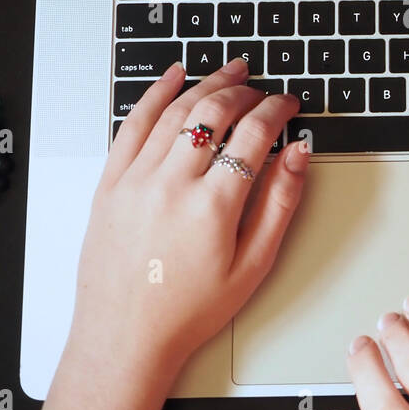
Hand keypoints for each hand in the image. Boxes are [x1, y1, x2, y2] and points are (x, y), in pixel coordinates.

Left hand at [67, 58, 307, 379]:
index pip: (254, 134)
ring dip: (206, 84)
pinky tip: (173, 78)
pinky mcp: (110, 184)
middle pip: (213, 113)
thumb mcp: (252, 265)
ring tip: (229, 71)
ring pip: (175, 111)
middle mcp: (171, 185)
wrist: (124, 338)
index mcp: (212, 206)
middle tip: (261, 87)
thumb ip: (280, 203)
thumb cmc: (188, 310)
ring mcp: (135, 180)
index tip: (288, 105)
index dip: (277, 110)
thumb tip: (298, 156)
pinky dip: (155, 95)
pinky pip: (133, 125)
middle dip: (244, 91)